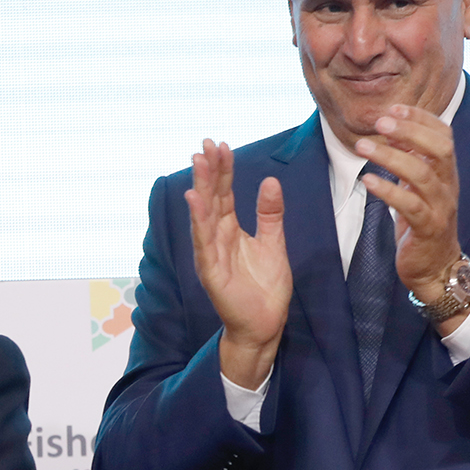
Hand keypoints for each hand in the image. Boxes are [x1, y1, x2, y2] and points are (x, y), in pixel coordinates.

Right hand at [186, 140, 289, 389]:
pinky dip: (199, 221)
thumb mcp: (273, 243)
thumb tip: (270, 181)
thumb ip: (270, 214)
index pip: (223, 194)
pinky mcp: (211, 272)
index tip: (221, 145)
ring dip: (201, 188)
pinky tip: (196, 200)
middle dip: (208, 171)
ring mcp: (211, 255)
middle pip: (211, 199)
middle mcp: (216, 239)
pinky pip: (204, 242)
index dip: (223, 170)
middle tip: (206, 144)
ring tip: (199, 163)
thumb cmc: (265, 288)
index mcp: (230, 231)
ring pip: (204, 215)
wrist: (265, 324)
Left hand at [355, 105, 465, 333]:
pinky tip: (367, 180)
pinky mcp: (428, 228)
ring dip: (390, 157)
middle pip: (439, 149)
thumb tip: (391, 132)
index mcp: (446, 172)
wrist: (435, 266)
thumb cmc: (423, 222)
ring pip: (422, 175)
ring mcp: (441, 207)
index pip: (444, 135)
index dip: (422, 119)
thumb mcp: (417, 187)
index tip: (395, 107)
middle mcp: (448, 185)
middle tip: (379, 121)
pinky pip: (409, 206)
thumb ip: (410, 161)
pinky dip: (388, 190)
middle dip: (410, 131)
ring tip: (362, 146)